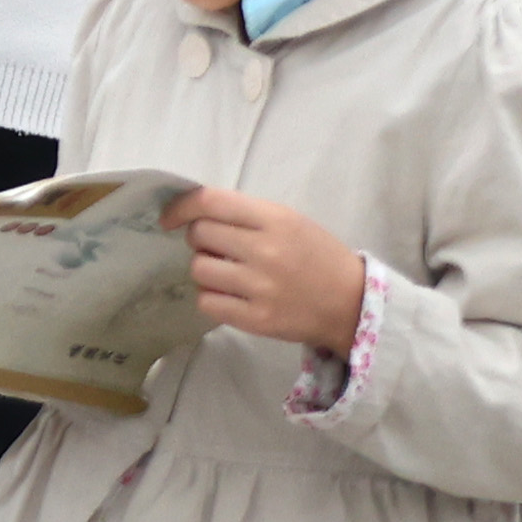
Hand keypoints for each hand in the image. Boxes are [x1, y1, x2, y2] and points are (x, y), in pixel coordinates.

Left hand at [167, 183, 370, 355]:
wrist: (350, 303)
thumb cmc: (317, 256)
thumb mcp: (290, 221)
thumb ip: (247, 215)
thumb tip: (195, 214)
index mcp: (275, 219)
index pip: (210, 202)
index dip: (181, 206)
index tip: (170, 217)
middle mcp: (265, 250)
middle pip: (199, 235)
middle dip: (199, 239)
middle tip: (217, 247)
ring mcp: (259, 287)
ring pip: (199, 270)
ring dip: (205, 269)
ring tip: (226, 272)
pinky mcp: (256, 319)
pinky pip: (207, 302)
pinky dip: (211, 296)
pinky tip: (230, 294)